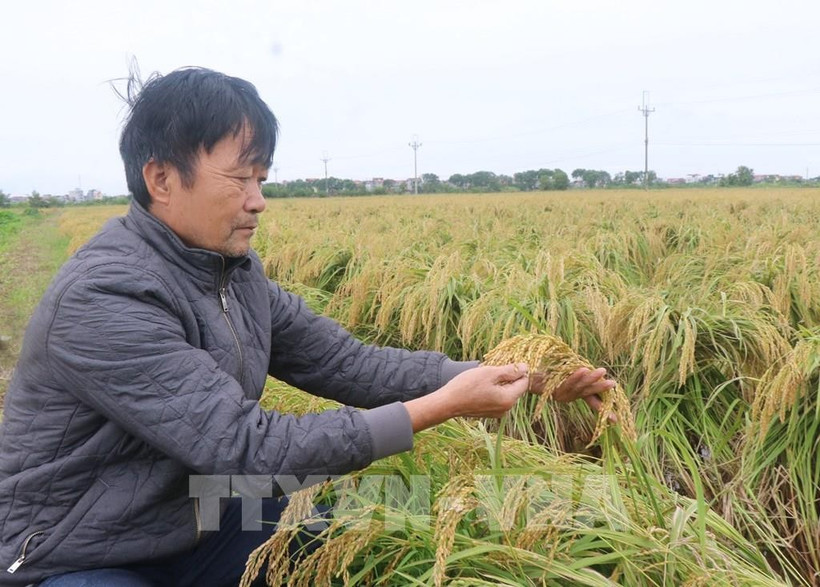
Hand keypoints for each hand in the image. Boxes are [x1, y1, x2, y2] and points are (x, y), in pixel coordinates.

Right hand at [404, 364, 528, 431]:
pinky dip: (492, 390)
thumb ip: (510, 371)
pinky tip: (480, 385)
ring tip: (484, 377)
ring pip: (505, 392)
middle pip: (515, 388)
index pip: (523, 382)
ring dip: (499, 382)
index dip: (518, 370)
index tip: (505, 363)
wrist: (447, 403)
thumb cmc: (467, 386)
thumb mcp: (490, 373)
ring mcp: (497, 412)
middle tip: (491, 369)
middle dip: (507, 376)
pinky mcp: (489, 413)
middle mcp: (506, 409)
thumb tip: (526, 367)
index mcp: (509, 399)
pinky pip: (497, 398)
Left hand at [530, 367, 615, 415]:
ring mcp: (560, 393)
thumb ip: (577, 379)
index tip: (616, 420)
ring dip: (590, 378)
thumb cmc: (544, 376)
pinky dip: (575, 376)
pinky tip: (583, 369)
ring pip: (578, 386)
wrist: (524, 378)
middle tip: (613, 383)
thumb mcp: (564, 377)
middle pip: (587, 392)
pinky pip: (565, 382)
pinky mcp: (552, 387)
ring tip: (602, 371)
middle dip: (600, 388)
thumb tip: (592, 372)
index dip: (603, 411)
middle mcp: (568, 396)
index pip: (591, 402)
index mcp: (572, 395)